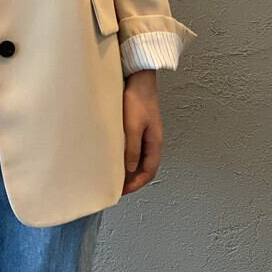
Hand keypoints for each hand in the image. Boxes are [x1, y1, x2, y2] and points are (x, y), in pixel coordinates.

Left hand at [121, 70, 163, 194]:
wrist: (139, 80)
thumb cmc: (137, 100)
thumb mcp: (133, 127)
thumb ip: (132, 149)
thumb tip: (130, 170)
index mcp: (155, 143)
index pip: (148, 172)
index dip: (136, 184)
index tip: (123, 191)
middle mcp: (154, 141)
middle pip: (145, 167)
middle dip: (133, 179)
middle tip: (118, 186)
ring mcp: (147, 133)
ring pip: (140, 158)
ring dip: (130, 168)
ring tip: (116, 174)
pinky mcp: (140, 126)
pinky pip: (135, 147)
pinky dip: (127, 156)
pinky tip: (116, 155)